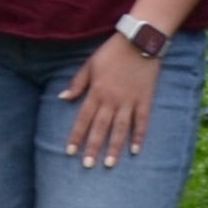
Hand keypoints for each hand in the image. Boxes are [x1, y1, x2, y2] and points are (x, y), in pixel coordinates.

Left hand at [56, 40, 161, 167]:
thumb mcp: (90, 64)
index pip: (84, 118)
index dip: (76, 136)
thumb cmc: (111, 52)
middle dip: (93, 147)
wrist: (139, 41)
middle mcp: (112, 100)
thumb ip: (77, 83)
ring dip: (114, 147)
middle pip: (100, 128)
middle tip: (88, 166)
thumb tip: (62, 98)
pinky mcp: (145, 100)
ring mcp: (130, 101)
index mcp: (96, 92)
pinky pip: (142, 121)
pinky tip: (135, 150)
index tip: (70, 152)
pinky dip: (139, 136)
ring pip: (120, 128)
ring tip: (109, 164)